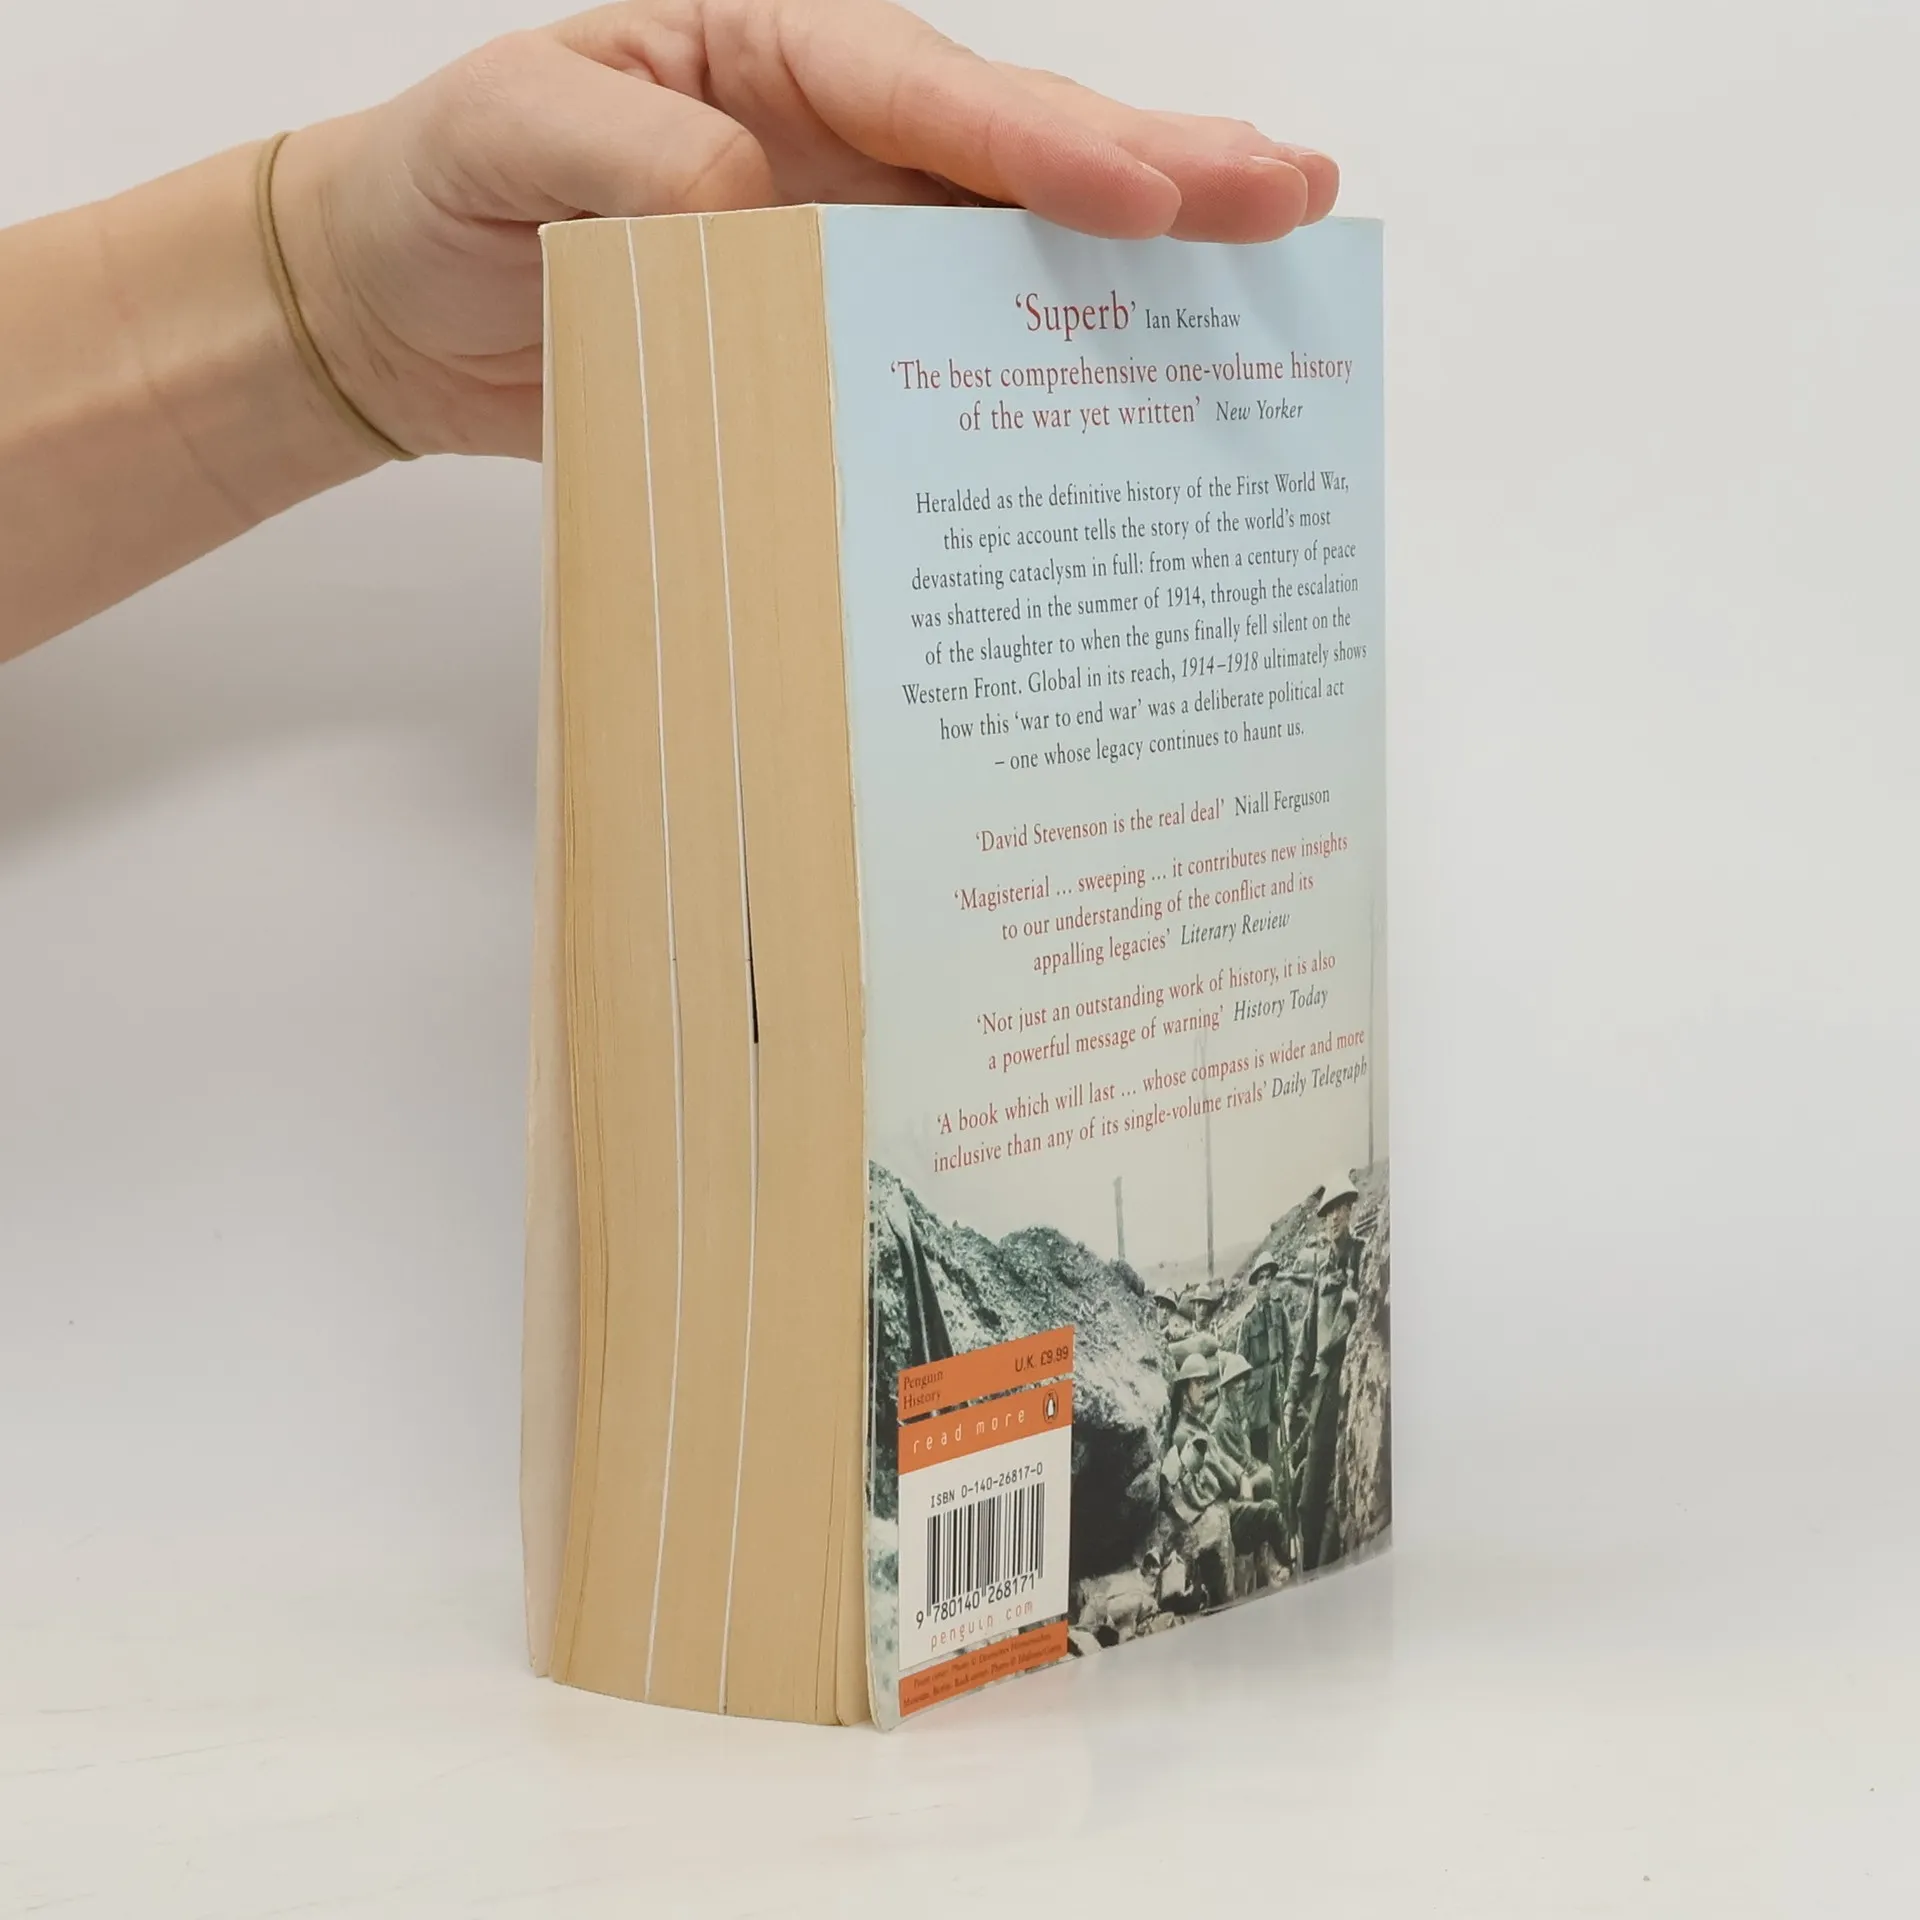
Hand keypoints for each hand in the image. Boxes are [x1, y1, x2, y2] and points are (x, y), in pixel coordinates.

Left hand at [272, 0, 1338, 459]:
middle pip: (1015, 152)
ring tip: (1271, 253)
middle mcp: (833, 144)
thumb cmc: (448, 190)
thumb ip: (635, 164)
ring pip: (1012, 249)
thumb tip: (763, 214)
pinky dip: (1041, 370)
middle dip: (1158, 170)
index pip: (922, 90)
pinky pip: (950, 356)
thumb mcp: (514, 136)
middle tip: (1290, 193)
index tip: (1141, 194)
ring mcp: (846, 247)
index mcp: (769, 58)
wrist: (404, 311)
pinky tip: (1130, 385)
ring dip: (1138, 266)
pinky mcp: (835, 346)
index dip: (1036, 144)